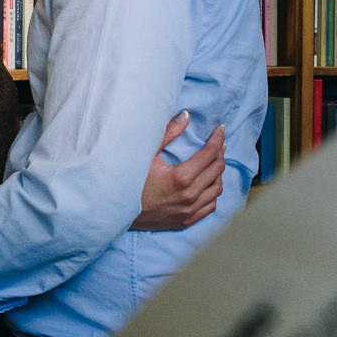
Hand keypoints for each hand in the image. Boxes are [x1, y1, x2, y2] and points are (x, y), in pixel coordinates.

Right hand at [133, 111, 225, 230]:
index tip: (220, 130)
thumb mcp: (145, 153)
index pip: (210, 154)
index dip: (217, 139)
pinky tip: (209, 183)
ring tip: (215, 161)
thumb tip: (186, 116)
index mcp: (181, 178)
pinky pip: (210, 206)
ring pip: (216, 189)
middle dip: (220, 152)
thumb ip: (168, 133)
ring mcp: (188, 211)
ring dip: (219, 173)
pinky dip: (213, 193)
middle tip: (219, 142)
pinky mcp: (185, 221)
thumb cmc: (128, 180)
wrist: (116, 211)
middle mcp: (189, 197)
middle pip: (217, 170)